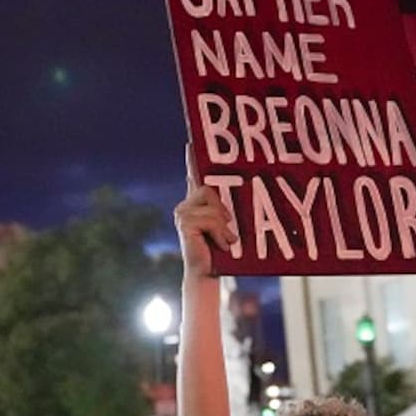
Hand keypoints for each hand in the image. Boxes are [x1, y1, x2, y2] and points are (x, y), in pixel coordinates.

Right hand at [173, 143, 236, 278]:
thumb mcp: (225, 226)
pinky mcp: (184, 222)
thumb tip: (233, 205)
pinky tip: (220, 245)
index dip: (191, 159)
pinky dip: (220, 233)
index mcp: (195, 204)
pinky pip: (211, 218)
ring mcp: (182, 213)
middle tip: (229, 230)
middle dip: (222, 209)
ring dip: (224, 226)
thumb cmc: (220, 251)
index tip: (190, 143)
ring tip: (226, 241)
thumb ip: (224, 211)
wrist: (208, 273)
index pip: (193, 176)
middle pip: (208, 189)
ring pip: (212, 205)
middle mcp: (185, 206)